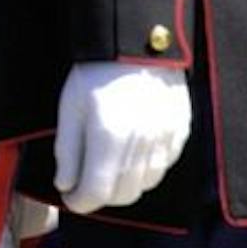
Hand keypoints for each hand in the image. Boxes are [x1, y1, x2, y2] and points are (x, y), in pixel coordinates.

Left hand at [54, 62, 190, 215]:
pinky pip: (163, 166)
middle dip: (100, 196)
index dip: (80, 202)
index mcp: (109, 136)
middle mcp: (142, 143)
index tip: (70, 199)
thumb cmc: (96, 73)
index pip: (97, 192)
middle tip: (84, 185)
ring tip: (106, 168)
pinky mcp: (181, 132)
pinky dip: (145, 170)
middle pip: (124, 195)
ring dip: (123, 185)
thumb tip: (65, 185)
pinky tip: (131, 154)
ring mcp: (166, 138)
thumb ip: (67, 150)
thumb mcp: (70, 107)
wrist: (137, 45)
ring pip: (145, 184)